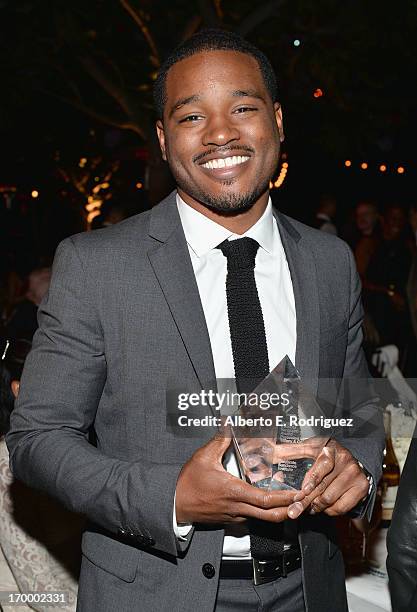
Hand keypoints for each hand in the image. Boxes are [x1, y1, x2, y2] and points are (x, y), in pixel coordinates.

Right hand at [175, 432, 300, 524]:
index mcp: (234, 491)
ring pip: (264, 518)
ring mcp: (236, 516)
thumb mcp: (203, 457)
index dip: (285, 498)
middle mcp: (238, 507)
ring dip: (280, 510)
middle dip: (291, 509)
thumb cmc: (188, 484)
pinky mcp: (231, 520)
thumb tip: (228, 424)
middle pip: (272, 515)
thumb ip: (219, 440)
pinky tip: (269, 500)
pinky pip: (253, 518)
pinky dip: (265, 511)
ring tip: (292, 499)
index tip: (299, 493)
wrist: (175, 504)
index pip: (266, 500)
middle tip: (305, 500)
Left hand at [278, 439, 369, 519]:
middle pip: (323, 486)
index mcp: (331, 449)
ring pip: (330, 499)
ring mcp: (355, 475)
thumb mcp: (310, 448)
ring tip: (309, 506)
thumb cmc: (325, 455)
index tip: (301, 492)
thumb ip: (292, 450)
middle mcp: (345, 461)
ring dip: (316, 506)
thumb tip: (273, 450)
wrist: (351, 461)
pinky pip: (341, 507)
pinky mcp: (361, 488)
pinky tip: (323, 506)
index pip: (322, 466)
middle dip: (306, 501)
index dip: (311, 480)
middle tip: (294, 511)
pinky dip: (329, 510)